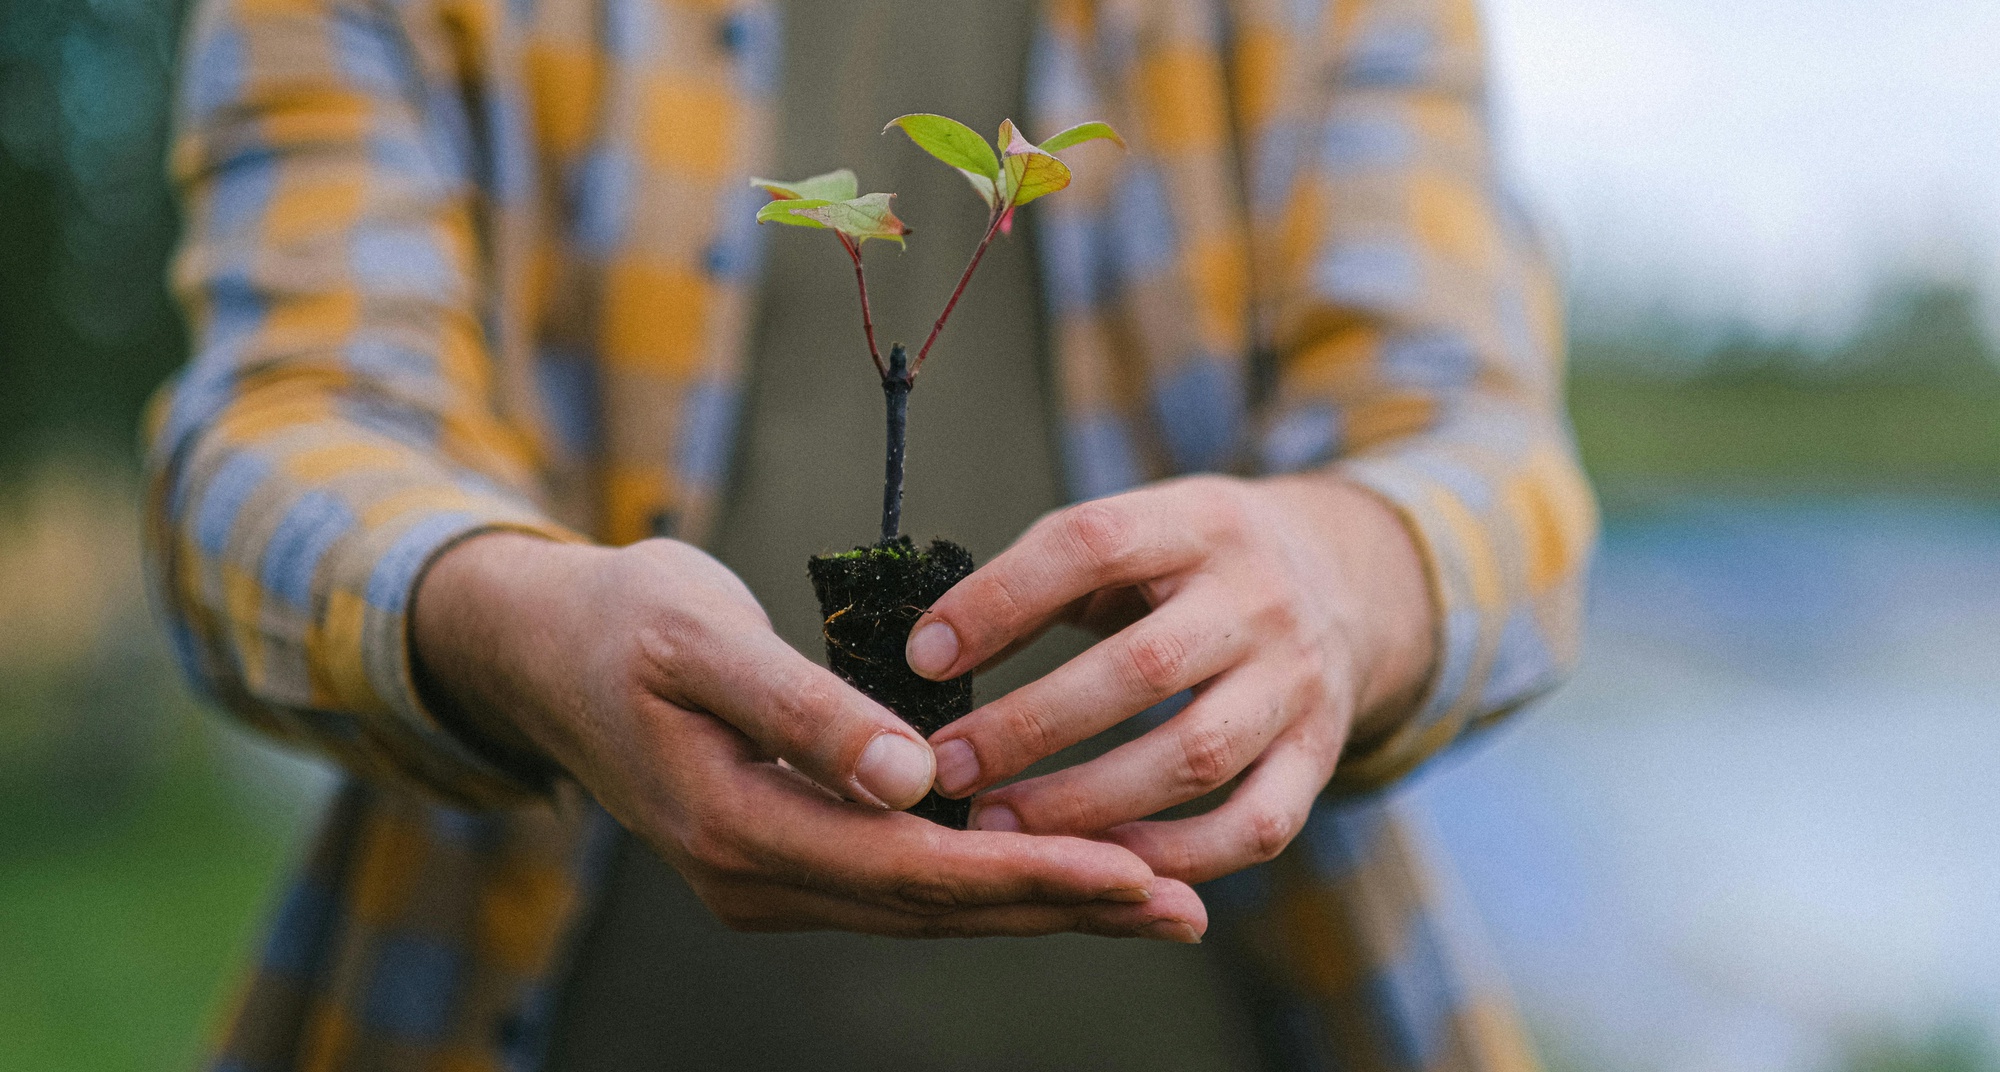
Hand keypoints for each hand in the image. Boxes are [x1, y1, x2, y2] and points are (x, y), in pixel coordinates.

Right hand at [411, 533, 1205, 940]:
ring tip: (1152, 900)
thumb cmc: (622, 622)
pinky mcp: (783, 856)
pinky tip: (1057, 868)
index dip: (1027, 870)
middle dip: (1062, 906)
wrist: (542, 650)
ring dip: (1039, 902)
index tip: (1132, 870)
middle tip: (1182, 906)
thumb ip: (805, 707)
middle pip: (936, 905)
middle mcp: (754, 875)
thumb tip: (912, 778)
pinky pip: (903, 882)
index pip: (912, 866)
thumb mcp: (701, 639)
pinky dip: (987, 878)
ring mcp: (766, 877)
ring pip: (926, 904)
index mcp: (735, 824)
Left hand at [906, 475, 1434, 884]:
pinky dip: (1177, 856)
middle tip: (944, 768)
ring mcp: (1298, 681)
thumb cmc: (1190, 566)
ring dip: (1085, 803)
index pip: (1092, 544)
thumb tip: (932, 650)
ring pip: (1194, 756)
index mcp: (1197, 522)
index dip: (1001, 600)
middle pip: (1141, 668)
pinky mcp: (1320, 753)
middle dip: (1030, 725)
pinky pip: (1254, 825)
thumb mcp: (1134, 534)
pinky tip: (1100, 865)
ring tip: (997, 826)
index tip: (923, 657)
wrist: (1344, 581)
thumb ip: (1042, 579)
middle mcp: (1258, 598)